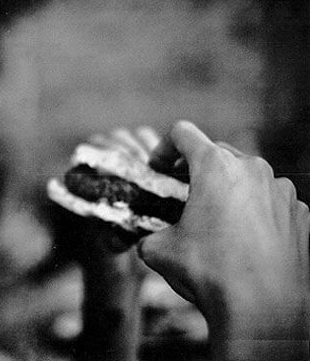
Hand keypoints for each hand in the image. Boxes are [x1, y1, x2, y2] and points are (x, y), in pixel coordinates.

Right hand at [138, 121, 309, 359]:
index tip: (158, 169)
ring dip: (228, 191)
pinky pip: (271, 203)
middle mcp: (253, 169)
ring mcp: (282, 191)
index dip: (163, 148)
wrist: (263, 312)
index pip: (182, 133)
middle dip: (196, 171)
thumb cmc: (210, 273)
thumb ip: (150, 233)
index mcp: (215, 167)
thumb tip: (149, 239)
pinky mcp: (301, 215)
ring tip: (217, 223)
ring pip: (247, 178)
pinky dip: (255, 213)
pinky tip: (245, 241)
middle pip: (217, 153)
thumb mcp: (159, 251)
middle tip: (182, 194)